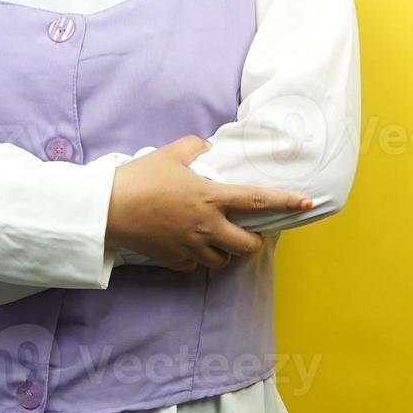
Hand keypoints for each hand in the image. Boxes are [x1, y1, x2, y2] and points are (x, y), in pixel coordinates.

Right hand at [107, 135, 312, 271]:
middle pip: (247, 245)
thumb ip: (195, 147)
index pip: (257, 200)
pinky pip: (195, 265)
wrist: (106, 210)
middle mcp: (206, 226)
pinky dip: (197, 258)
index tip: (307, 203)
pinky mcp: (173, 261)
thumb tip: (208, 146)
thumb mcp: (170, 153)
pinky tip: (188, 245)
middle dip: (253, 241)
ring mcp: (190, 247)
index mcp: (211, 197)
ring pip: (222, 260)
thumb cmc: (140, 178)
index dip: (285, 201)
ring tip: (216, 238)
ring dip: (224, 251)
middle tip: (248, 231)